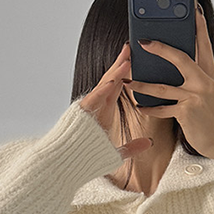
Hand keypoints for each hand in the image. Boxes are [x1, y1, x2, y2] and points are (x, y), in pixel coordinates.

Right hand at [79, 43, 153, 167]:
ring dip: (116, 71)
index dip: (127, 74)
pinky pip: (96, 97)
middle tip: (132, 48)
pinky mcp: (83, 113)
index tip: (136, 61)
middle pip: (111, 80)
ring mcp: (89, 108)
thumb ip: (132, 147)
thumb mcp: (115, 154)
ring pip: (104, 85)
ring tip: (128, 56)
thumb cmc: (86, 160)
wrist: (64, 165)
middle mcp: (96, 106)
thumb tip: (149, 143)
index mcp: (103, 112)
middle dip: (122, 64)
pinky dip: (105, 87)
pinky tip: (116, 78)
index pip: (117, 87)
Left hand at [120, 9, 213, 166]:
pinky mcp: (186, 112)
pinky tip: (139, 106)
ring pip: (163, 86)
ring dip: (142, 84)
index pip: (203, 43)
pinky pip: (162, 108)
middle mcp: (203, 81)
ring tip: (127, 81)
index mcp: (209, 73)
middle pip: (180, 58)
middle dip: (160, 48)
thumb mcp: (207, 90)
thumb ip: (195, 74)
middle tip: (142, 41)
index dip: (197, 25)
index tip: (192, 8)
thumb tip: (176, 59)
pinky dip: (149, 108)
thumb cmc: (209, 115)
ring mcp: (195, 96)